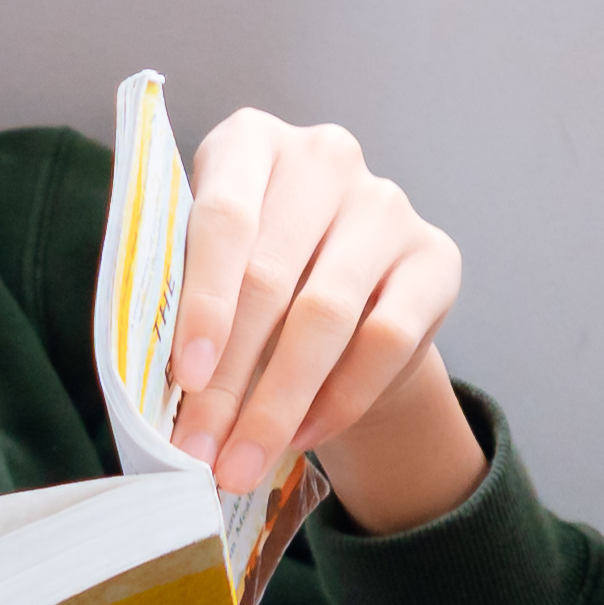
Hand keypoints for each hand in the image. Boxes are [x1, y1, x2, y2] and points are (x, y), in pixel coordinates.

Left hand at [171, 110, 486, 532]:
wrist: (345, 299)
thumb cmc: (251, 282)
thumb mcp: (209, 274)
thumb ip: (183, 308)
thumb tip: (167, 399)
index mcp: (249, 142)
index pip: (222, 217)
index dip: (203, 302)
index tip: (183, 378)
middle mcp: (323, 157)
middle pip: (270, 277)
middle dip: (228, 379)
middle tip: (199, 450)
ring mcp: (385, 203)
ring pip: (326, 315)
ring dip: (278, 403)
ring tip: (240, 463)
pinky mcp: (436, 256)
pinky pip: (386, 339)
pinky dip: (338, 400)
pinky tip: (301, 437)